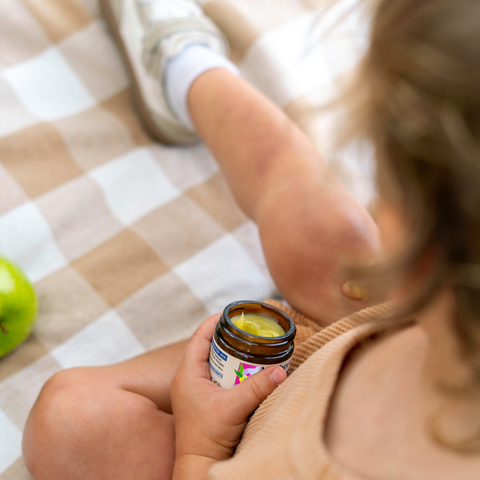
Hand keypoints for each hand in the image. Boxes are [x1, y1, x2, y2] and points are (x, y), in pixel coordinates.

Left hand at [170, 314, 286, 463]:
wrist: (200, 464)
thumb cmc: (208, 437)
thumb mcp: (234, 408)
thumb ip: (258, 387)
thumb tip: (281, 370)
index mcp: (187, 374)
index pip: (199, 337)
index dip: (214, 322)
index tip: (231, 314)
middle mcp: (187, 378)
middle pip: (207, 347)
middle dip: (226, 338)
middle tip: (246, 332)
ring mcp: (193, 390)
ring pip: (212, 362)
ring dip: (229, 355)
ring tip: (248, 348)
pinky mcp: (201, 400)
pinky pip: (215, 376)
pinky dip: (230, 370)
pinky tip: (245, 372)